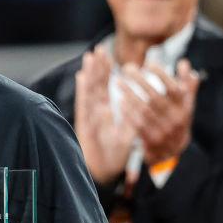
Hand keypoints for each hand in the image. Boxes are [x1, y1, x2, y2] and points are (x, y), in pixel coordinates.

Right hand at [74, 45, 135, 183]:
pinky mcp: (84, 124)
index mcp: (104, 113)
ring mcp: (88, 117)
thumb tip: (140, 104)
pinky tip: (82, 76)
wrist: (101, 173)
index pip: (105, 88)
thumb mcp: (127, 136)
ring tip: (91, 56)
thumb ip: (131, 120)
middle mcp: (95, 112)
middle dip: (97, 68)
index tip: (108, 56)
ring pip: (89, 91)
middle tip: (99, 49)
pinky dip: (83, 90)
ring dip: (91, 74)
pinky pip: (84, 104)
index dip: (106, 72)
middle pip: (96, 85)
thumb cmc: (113, 157)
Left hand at [118, 60, 199, 165]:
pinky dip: (129, 113)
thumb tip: (184, 63)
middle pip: (155, 97)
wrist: (173, 150)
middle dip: (140, 81)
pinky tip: (120, 102)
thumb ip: (186, 83)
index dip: (162, 75)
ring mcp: (162, 130)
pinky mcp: (150, 139)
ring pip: (144, 110)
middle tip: (127, 68)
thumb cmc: (178, 119)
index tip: (149, 63)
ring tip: (118, 82)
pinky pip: (137, 124)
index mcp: (184, 107)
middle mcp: (174, 118)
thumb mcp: (187, 103)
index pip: (174, 89)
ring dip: (130, 95)